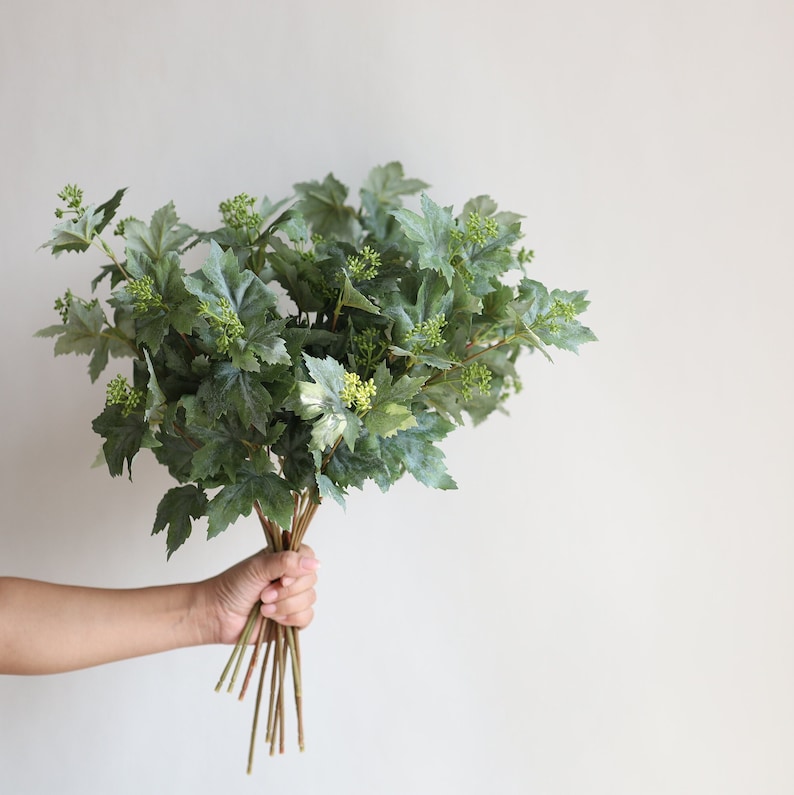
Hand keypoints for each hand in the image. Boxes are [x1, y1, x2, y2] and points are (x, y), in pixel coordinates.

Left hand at [203, 546, 319, 644]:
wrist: (217, 615)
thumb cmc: (232, 586)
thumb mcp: (258, 568)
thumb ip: (286, 562)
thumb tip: (315, 564)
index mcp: (284, 559)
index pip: (308, 557)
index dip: (300, 569)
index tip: (282, 578)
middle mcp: (291, 577)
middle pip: (311, 580)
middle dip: (287, 591)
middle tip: (264, 595)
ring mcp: (292, 598)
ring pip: (309, 600)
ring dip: (285, 606)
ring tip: (263, 608)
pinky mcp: (291, 619)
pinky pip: (306, 618)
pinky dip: (289, 619)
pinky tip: (273, 620)